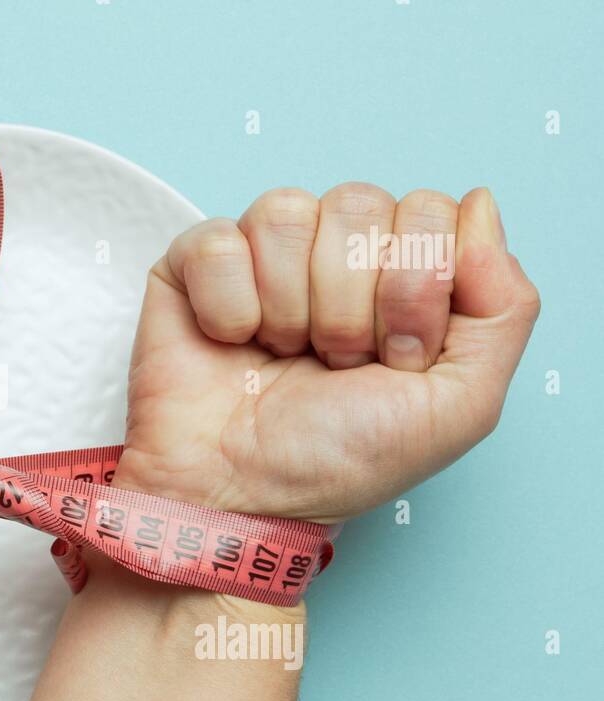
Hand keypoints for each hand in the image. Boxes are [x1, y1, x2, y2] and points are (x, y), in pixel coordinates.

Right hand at [113, 185, 539, 522]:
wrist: (238, 497)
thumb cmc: (338, 459)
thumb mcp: (459, 406)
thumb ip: (505, 307)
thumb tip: (479, 203)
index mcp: (402, 273)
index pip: (429, 211)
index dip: (416, 287)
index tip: (396, 359)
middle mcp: (334, 253)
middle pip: (359, 203)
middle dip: (350, 304)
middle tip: (334, 363)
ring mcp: (261, 254)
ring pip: (287, 212)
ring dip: (288, 307)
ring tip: (281, 355)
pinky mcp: (194, 263)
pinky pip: (219, 240)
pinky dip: (229, 306)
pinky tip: (232, 342)